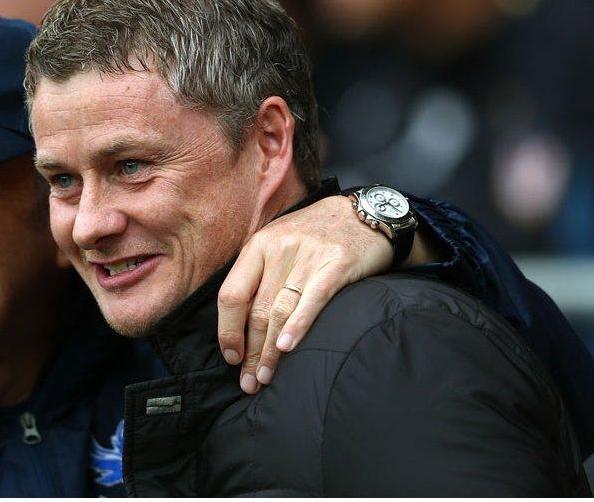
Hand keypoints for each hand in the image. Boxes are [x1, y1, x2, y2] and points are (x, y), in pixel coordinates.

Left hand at [217, 195, 393, 393]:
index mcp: (258, 246)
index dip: (228, 330)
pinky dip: (298, 326)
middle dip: (250, 351)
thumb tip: (239, 325)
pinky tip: (287, 348)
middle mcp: (279, 249)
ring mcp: (308, 255)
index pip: (231, 294)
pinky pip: (312, 300)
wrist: (365, 213)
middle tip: (249, 381)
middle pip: (256, 310)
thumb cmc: (316, 236)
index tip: (231, 357)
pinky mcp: (337, 263)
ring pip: (280, 311)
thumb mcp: (279, 243)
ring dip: (270, 350)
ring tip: (266, 377)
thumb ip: (259, 275)